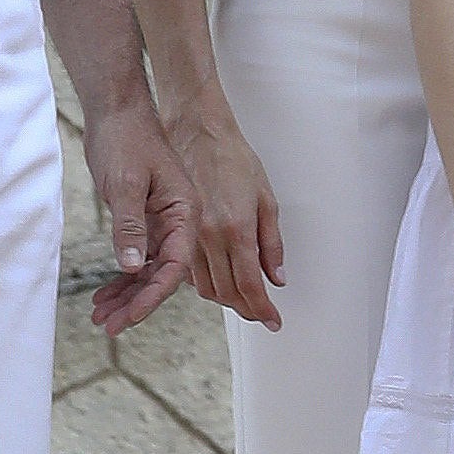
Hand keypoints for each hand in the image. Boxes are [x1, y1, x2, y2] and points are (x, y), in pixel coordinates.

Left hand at [80, 99, 197, 333]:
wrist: (116, 111)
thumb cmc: (127, 139)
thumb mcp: (126, 184)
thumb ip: (130, 227)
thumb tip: (134, 268)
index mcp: (185, 211)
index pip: (174, 266)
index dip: (153, 295)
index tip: (130, 317)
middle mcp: (178, 220)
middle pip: (162, 274)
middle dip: (137, 302)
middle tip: (110, 326)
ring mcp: (161, 221)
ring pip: (148, 269)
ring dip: (126, 294)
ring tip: (101, 317)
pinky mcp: (144, 219)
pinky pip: (137, 256)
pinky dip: (122, 276)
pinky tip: (105, 294)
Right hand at [165, 93, 285, 328]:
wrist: (198, 133)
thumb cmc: (233, 158)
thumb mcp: (266, 197)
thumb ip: (272, 242)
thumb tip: (277, 276)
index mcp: (236, 228)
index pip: (250, 284)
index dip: (262, 309)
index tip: (273, 320)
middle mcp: (210, 237)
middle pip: (227, 292)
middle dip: (246, 308)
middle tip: (261, 313)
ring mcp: (190, 236)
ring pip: (207, 287)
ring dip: (227, 300)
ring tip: (244, 300)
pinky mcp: (176, 233)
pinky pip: (191, 273)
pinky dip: (208, 283)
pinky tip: (220, 279)